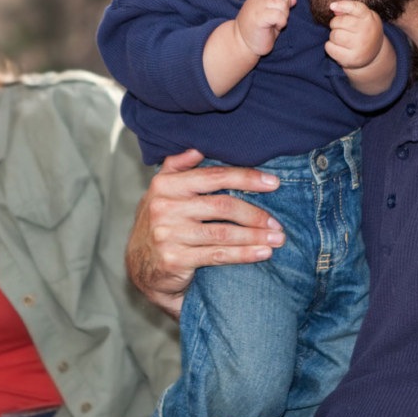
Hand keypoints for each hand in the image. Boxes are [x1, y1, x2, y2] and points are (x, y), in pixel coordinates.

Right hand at [125, 150, 281, 317]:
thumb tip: (196, 149)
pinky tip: (263, 252)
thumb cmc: (159, 223)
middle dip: (255, 213)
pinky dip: (244, 254)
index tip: (273, 183)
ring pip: (223, 233)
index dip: (246, 178)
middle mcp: (164, 207)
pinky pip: (218, 255)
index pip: (213, 176)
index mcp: (165, 185)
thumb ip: (176, 168)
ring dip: (255, 236)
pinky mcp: (174, 259)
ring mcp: (168, 234)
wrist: (140, 266)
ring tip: (277, 238)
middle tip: (277, 222)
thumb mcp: (161, 192)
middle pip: (222, 206)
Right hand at [233, 0, 292, 56]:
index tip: (278, 15)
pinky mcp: (259, 16)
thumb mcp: (272, 16)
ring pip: (282, 4)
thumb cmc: (258, 31)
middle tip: (275, 22)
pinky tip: (273, 28)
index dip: (285, 2)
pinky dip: (281, 23)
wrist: (241, 44)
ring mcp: (257, 6)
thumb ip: (282, 6)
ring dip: (283, 17)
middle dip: (285, 11)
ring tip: (274, 24)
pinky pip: (279, 15)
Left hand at [325, 0, 383, 70]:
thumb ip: (349, 10)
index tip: (332, 6)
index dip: (343, 5)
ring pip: (334, 35)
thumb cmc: (364, 30)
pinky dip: (330, 46)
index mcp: (369, 18)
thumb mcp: (362, 17)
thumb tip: (334, 7)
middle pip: (340, 21)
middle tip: (340, 27)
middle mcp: (367, 32)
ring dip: (333, 35)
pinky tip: (338, 47)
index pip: (356, 8)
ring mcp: (360, 46)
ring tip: (341, 38)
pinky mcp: (352, 58)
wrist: (374, 53)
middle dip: (335, 23)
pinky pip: (330, 48)